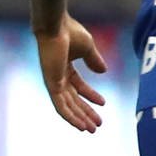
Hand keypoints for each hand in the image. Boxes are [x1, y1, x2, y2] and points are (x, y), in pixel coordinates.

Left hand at [36, 15, 107, 132]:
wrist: (56, 26)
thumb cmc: (70, 32)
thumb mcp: (88, 48)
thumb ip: (94, 60)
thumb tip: (103, 71)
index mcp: (64, 68)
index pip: (79, 87)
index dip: (91, 96)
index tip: (103, 104)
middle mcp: (57, 77)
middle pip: (74, 100)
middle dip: (86, 113)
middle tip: (98, 124)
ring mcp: (54, 82)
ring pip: (68, 107)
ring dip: (79, 118)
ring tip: (91, 129)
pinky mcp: (52, 85)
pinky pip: (61, 106)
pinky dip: (70, 117)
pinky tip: (80, 125)